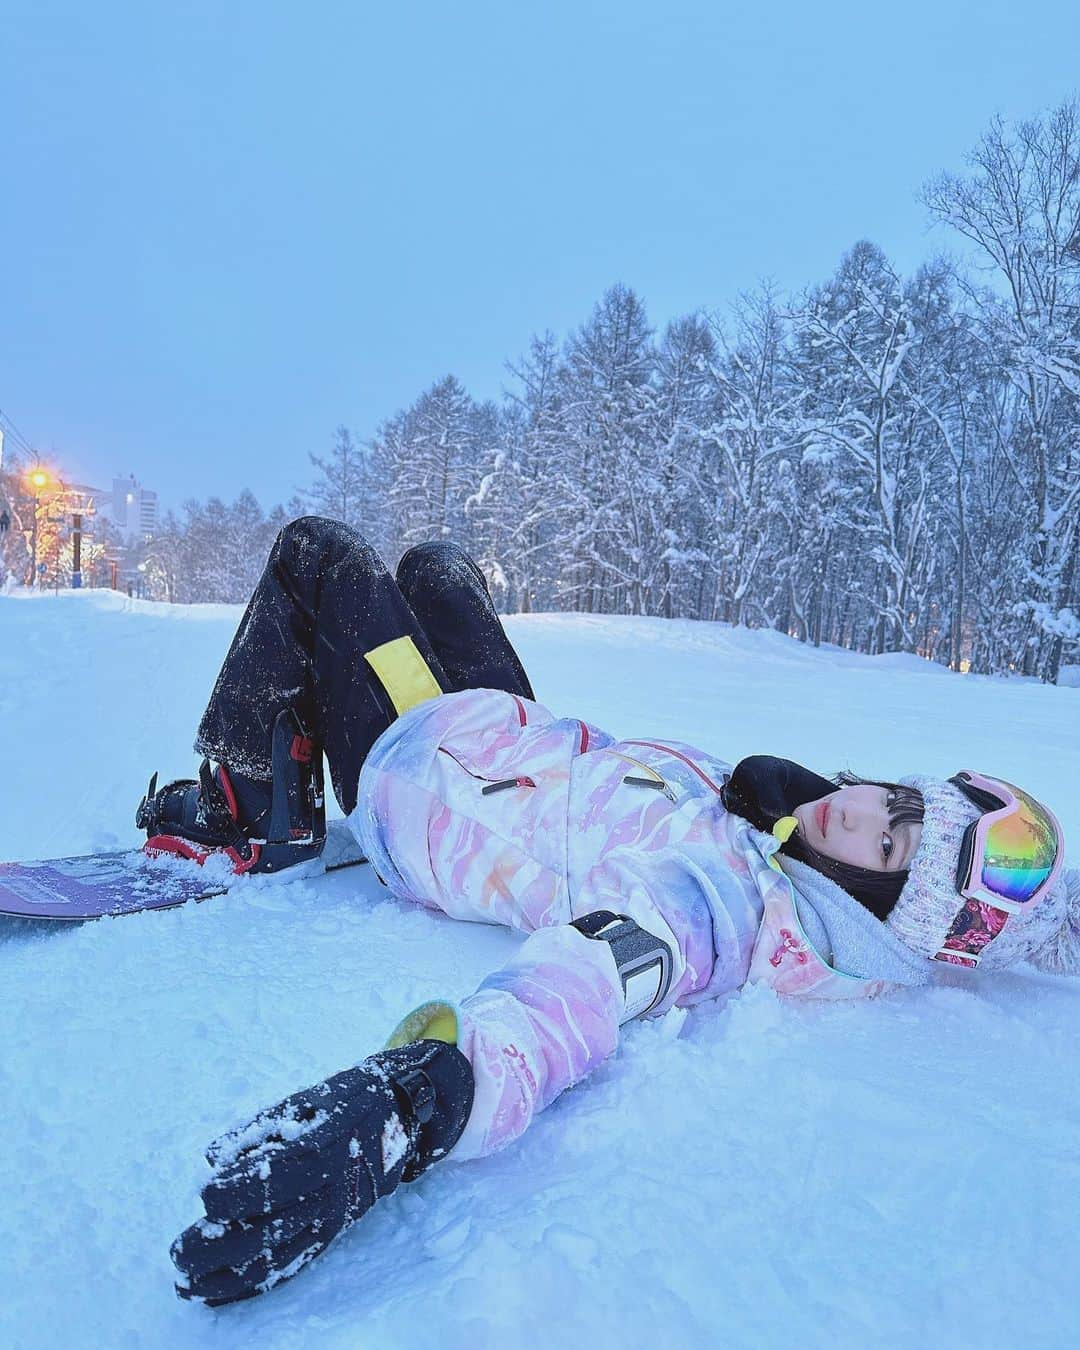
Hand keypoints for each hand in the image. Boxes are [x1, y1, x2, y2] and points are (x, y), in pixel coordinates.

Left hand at [170, 1040, 472, 1304]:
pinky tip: (221, 1293)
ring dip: (227, 1277)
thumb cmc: (346, 1100)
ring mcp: (331, 1219)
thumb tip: (213, 1157)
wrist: (401, 1116)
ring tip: (186, 1286)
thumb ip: (260, 1128)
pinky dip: (253, 1284)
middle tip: (178, 1254)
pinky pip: (290, 1266)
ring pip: (275, 1259)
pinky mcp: (330, 1234)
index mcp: (323, 1150)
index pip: (274, 1180)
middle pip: (268, 1231)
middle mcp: (329, 1192)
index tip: (204, 1195)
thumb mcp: (307, 1100)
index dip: (237, 1193)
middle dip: (218, 1247)